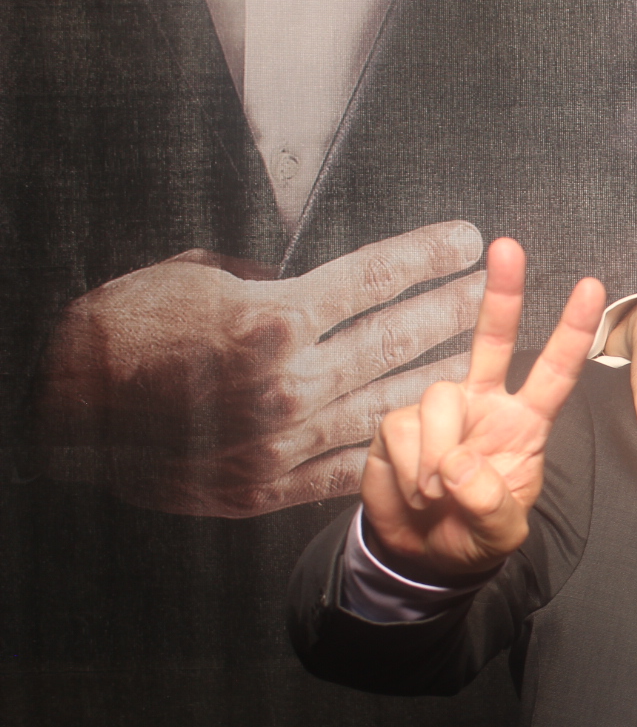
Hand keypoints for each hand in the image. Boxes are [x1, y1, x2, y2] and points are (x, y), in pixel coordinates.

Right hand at [32, 222, 490, 516]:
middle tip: (486, 290)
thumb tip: (319, 284)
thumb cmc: (124, 329)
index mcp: (270, 320)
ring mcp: (281, 440)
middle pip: (394, 340)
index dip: (425, 257)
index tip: (463, 240)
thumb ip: (270, 282)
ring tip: (470, 359)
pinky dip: (387, 445)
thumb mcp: (197, 278)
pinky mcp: (266, 486)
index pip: (372, 280)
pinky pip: (345, 466)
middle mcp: (286, 382)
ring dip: (435, 377)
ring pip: (384, 404)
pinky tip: (422, 428)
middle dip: (448, 310)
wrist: (62, 408)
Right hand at [362, 238, 604, 577]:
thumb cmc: (473, 534)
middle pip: (493, 339)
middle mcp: (485, 404)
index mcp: (525, 424)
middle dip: (502, 293)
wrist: (422, 555)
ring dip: (437, 454)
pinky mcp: (397, 424)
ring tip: (437, 493)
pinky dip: (409, 468)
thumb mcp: (500, 534)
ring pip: (439, 398)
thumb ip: (491, 506)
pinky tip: (415, 489)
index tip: (593, 287)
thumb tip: (459, 465)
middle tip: (507, 246)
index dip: (572, 332)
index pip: (555, 372)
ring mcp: (441, 410)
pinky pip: (402, 430)